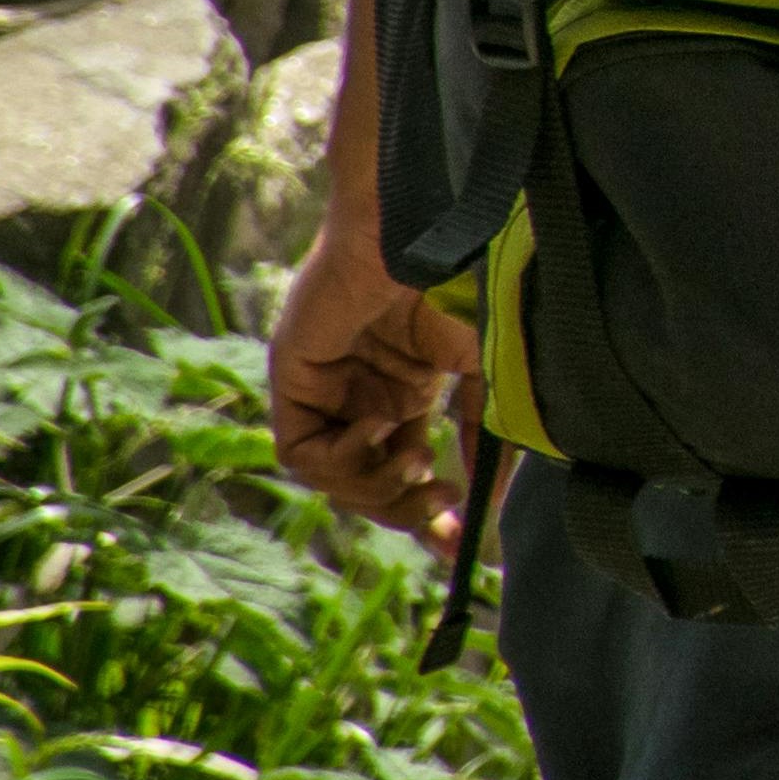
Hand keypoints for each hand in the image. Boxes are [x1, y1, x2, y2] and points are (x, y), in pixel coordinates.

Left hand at [270, 216, 480, 548]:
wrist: (422, 232)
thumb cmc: (462, 283)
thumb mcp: (485, 372)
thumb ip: (484, 433)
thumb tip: (486, 500)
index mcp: (404, 392)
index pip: (405, 471)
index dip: (427, 514)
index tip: (456, 546)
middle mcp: (359, 395)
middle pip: (366, 484)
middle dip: (404, 507)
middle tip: (442, 508)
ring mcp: (324, 388)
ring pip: (332, 477)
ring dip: (376, 483)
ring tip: (418, 459)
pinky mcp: (292, 379)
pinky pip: (301, 451)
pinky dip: (343, 455)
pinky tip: (382, 426)